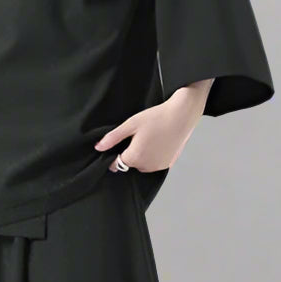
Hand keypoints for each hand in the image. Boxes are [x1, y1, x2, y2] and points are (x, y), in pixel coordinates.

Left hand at [94, 79, 213, 171]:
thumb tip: (98, 148)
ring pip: (142, 165)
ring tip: (148, 138)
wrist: (182, 115)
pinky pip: (154, 164)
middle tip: (137, 136)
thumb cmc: (156, 117)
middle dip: (130, 154)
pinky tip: (157, 142)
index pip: (116, 164)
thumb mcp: (131, 124)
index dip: (114, 155)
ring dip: (142, 156)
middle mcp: (146, 166)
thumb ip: (113, 138)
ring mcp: (158, 166)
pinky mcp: (168, 164)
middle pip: (130, 164)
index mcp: (135, 157)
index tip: (120, 144)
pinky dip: (153, 157)